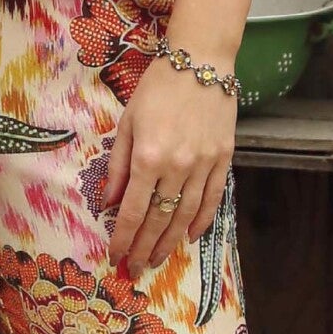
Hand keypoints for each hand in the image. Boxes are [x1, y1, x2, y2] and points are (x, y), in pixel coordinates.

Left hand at [100, 53, 235, 276]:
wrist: (201, 63)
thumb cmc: (157, 89)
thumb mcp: (127, 123)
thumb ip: (117, 166)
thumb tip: (109, 203)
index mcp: (147, 157)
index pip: (133, 210)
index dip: (124, 238)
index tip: (116, 257)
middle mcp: (176, 166)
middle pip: (159, 220)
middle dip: (145, 248)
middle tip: (135, 270)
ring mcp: (203, 165)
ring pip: (186, 215)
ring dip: (170, 242)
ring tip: (157, 260)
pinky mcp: (223, 160)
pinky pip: (212, 199)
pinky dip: (201, 222)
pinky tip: (189, 237)